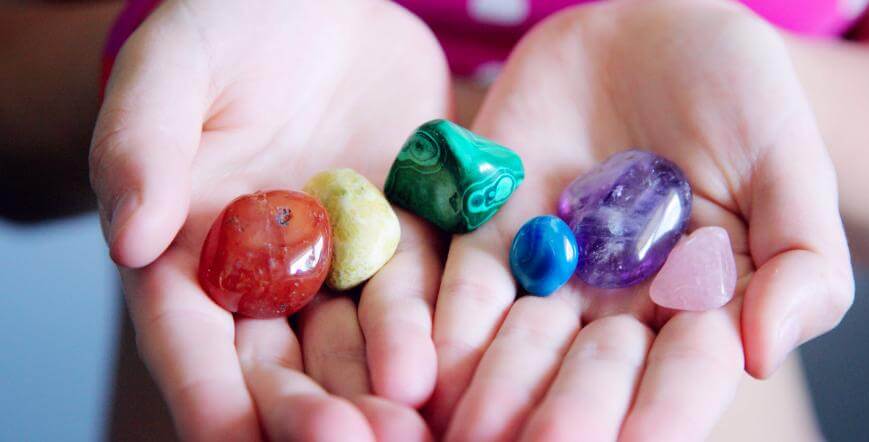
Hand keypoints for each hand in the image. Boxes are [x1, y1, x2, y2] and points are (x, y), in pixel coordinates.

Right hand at [90, 0, 447, 438]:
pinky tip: (447, 363)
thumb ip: (143, 146)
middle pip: (282, 362)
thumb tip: (130, 238)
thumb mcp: (174, 67)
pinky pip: (420, 289)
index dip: (209, 396)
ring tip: (404, 424)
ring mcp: (342, 260)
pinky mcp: (405, 234)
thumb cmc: (232, 23)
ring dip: (378, 389)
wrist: (324, 1)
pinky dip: (431, 328)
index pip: (190, 341)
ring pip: (357, 341)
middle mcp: (268, 273)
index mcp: (192, 251)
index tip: (230, 439)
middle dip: (309, 413)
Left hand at [426, 0, 853, 438]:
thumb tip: (764, 352)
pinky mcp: (490, 231)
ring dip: (494, 386)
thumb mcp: (789, 165)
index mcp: (699, 306)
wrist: (653, 30)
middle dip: (568, 413)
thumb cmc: (740, 95)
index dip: (665, 412)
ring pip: (519, 343)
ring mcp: (551, 272)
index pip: (684, 374)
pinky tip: (421, 367)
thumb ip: (799, 262)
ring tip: (470, 428)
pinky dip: (443, 322)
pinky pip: (463, 282)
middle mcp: (618, 305)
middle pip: (591, 372)